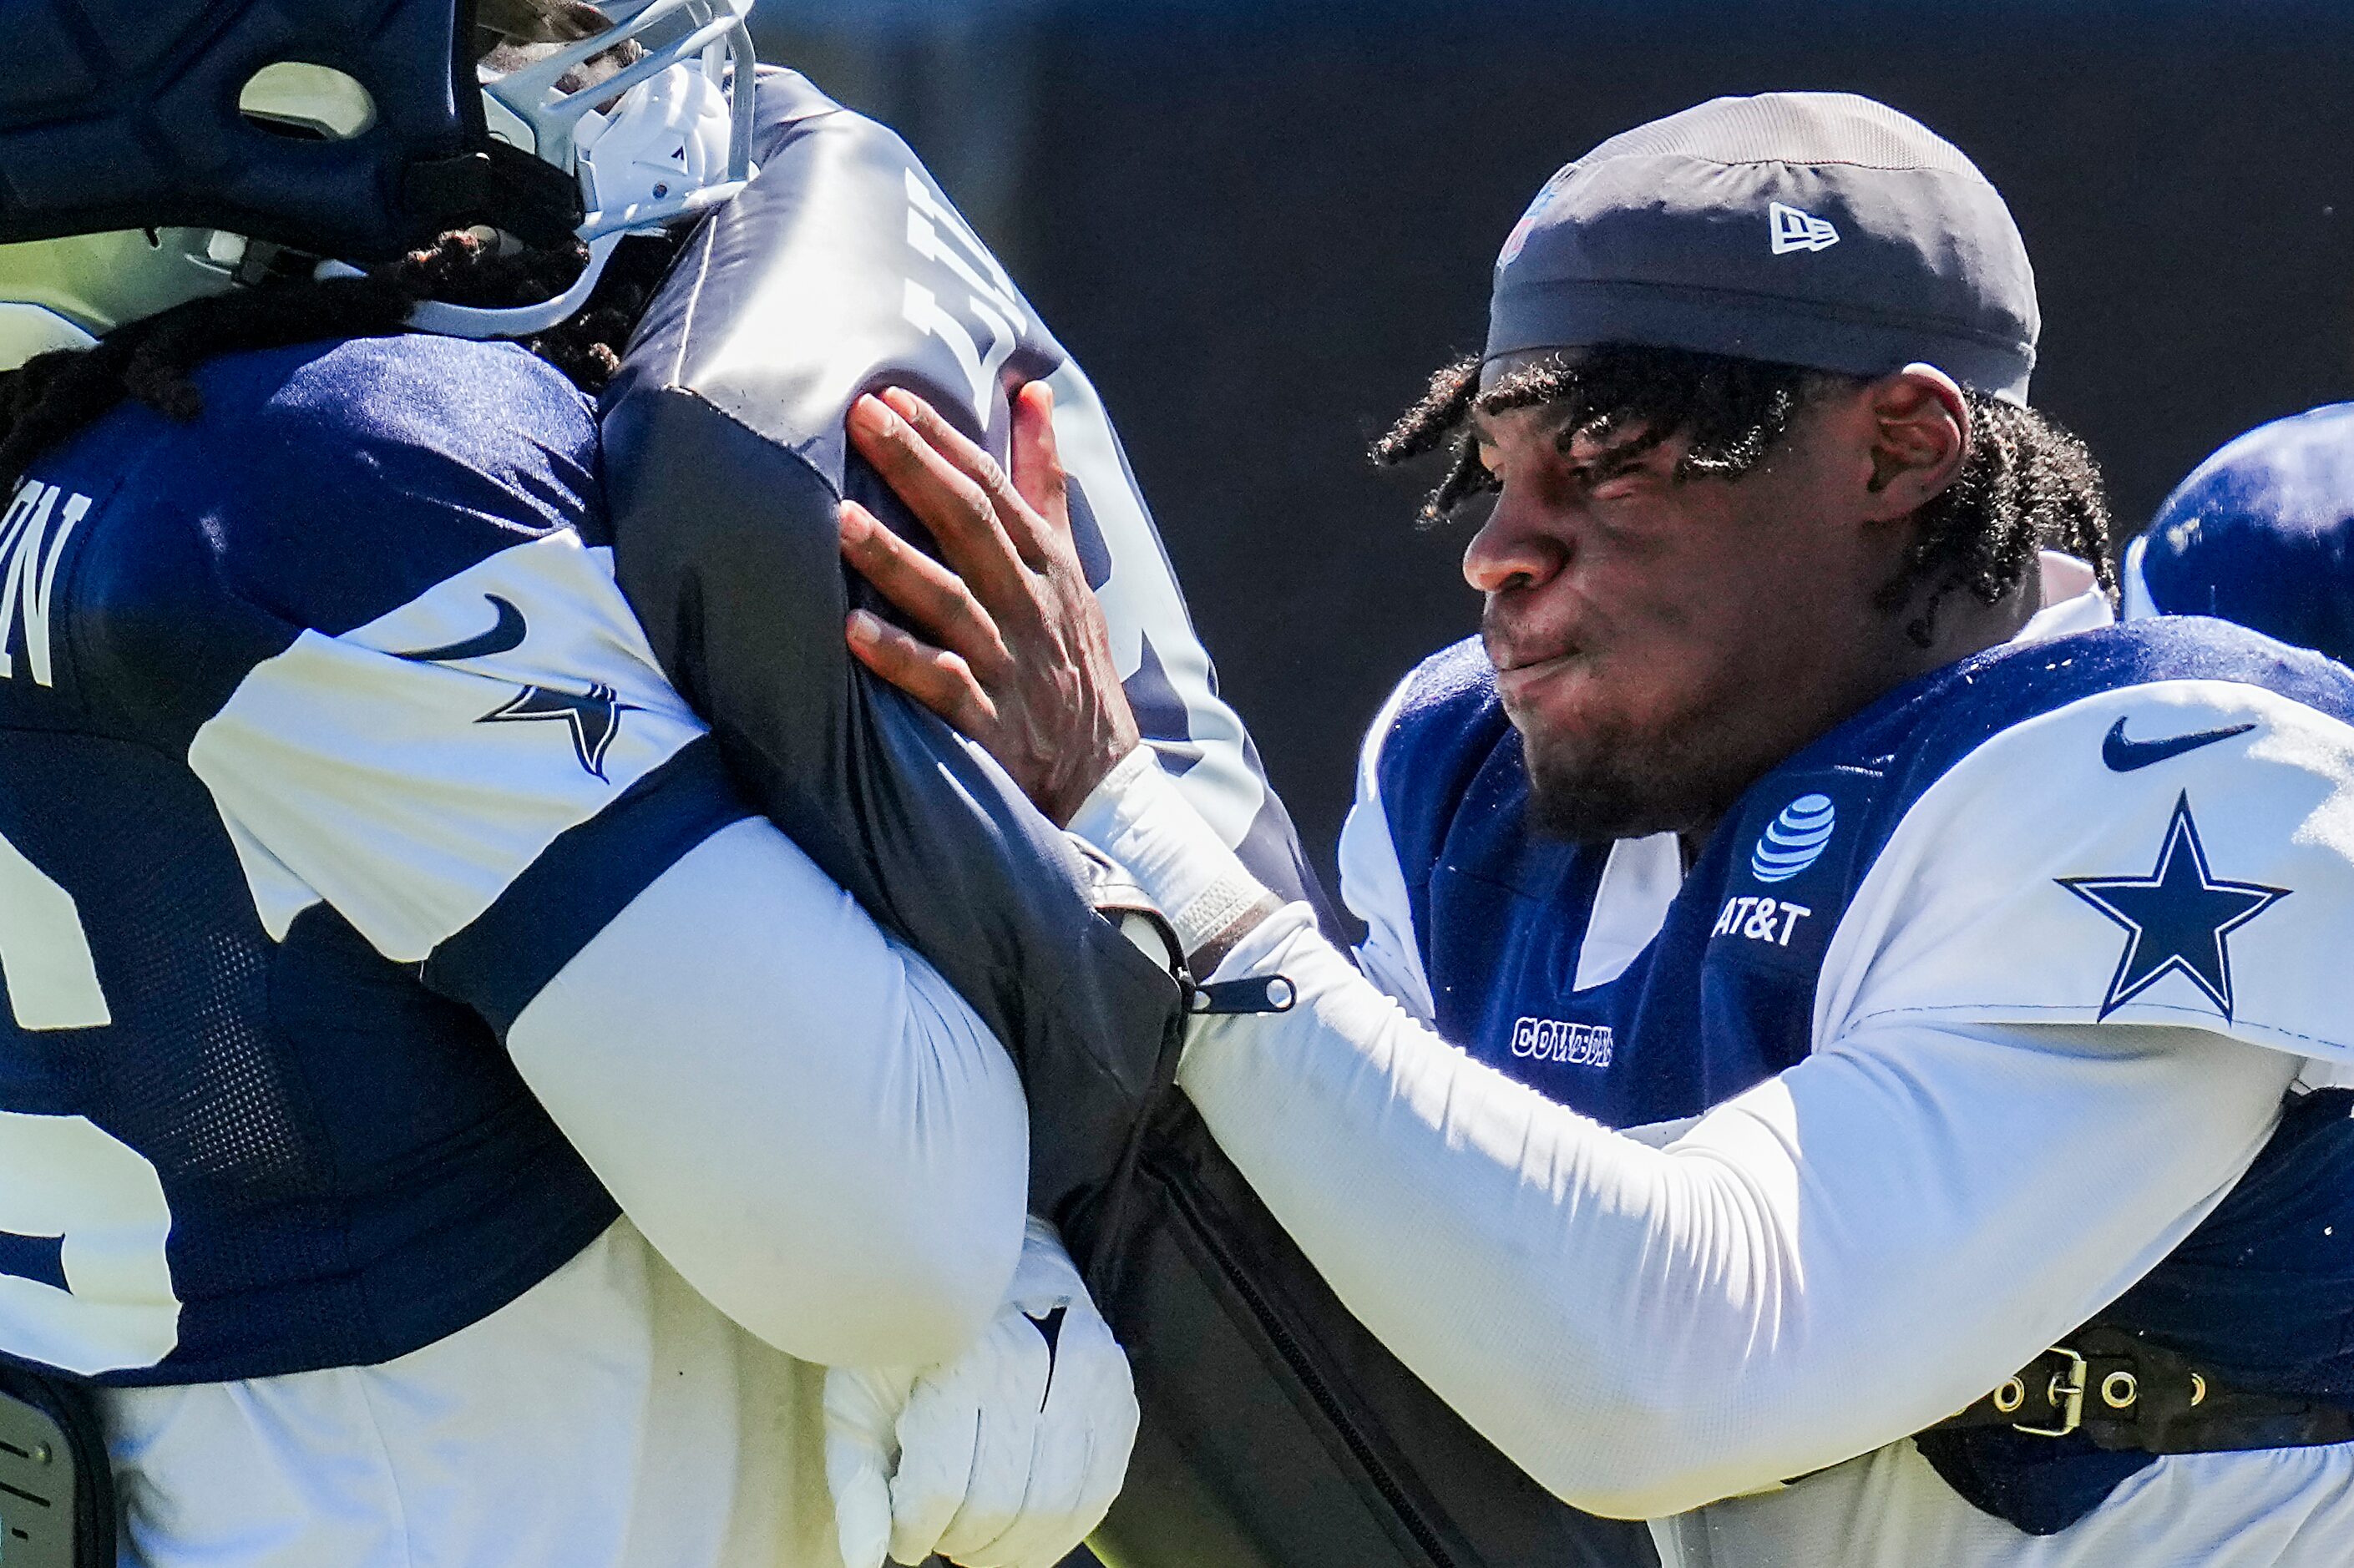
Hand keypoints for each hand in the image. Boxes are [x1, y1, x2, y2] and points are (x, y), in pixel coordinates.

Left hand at [823, 1219, 1139, 1567]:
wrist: (985, 1265)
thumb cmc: (912, 1335)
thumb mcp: (857, 1395)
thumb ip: (858, 1479)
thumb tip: (869, 1559)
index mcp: (954, 1358)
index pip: (943, 1487)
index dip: (917, 1531)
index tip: (905, 1533)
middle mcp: (1028, 1363)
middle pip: (1002, 1502)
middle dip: (964, 1541)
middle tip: (943, 1539)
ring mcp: (1082, 1377)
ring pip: (1057, 1504)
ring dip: (1015, 1546)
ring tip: (982, 1541)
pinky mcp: (1115, 1392)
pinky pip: (1100, 1487)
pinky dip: (1064, 1529)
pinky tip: (1029, 1535)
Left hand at [840, 384, 1140, 825]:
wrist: (1102, 776)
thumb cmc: (1071, 658)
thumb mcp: (1068, 565)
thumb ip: (1044, 480)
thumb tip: (1034, 392)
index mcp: (1045, 561)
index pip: (993, 487)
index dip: (945, 440)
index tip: (893, 396)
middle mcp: (1028, 602)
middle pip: (970, 524)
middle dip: (917, 467)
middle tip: (862, 418)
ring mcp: (1008, 659)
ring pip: (950, 599)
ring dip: (896, 560)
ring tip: (842, 521)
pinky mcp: (990, 719)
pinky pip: (942, 683)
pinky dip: (901, 657)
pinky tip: (852, 633)